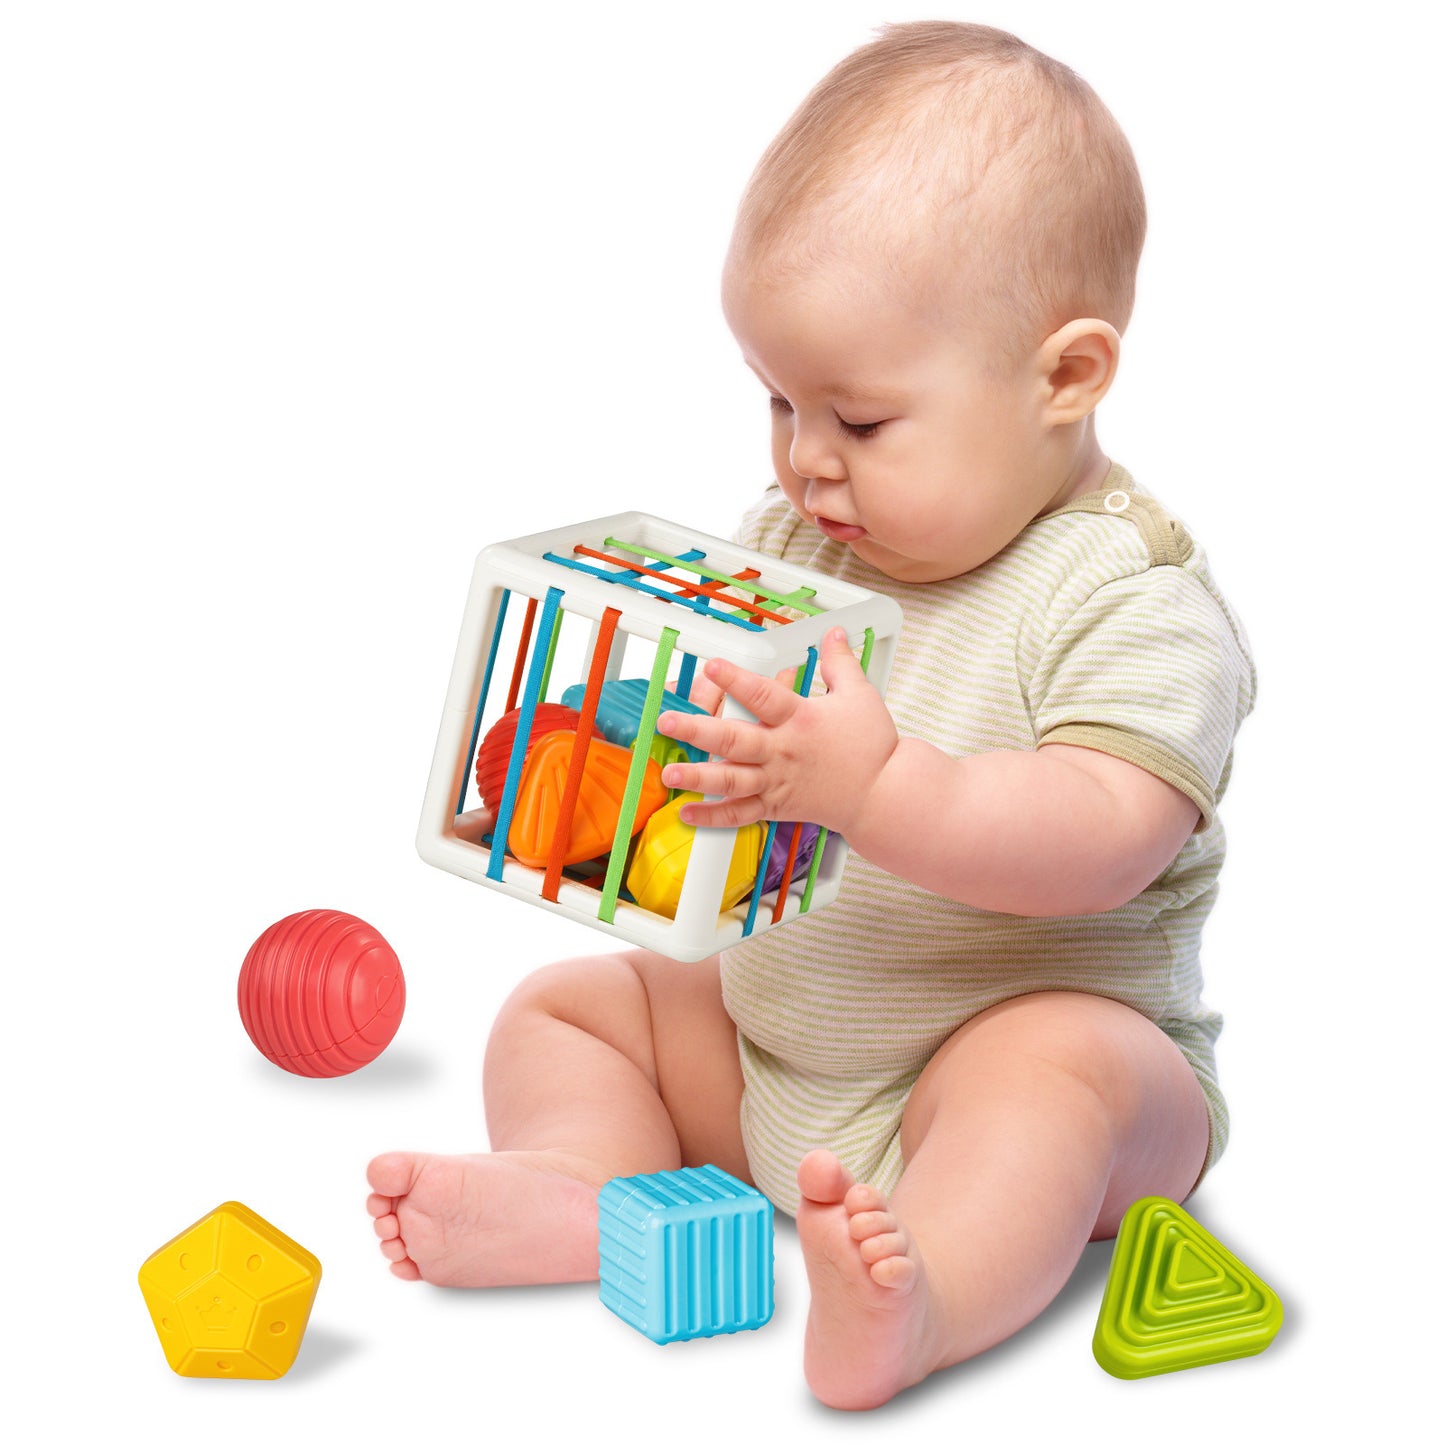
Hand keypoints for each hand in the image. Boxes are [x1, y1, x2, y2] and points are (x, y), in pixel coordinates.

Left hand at [655, 628, 897, 834]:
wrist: (882, 796)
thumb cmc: (873, 748)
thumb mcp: (860, 695)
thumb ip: (840, 662)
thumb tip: (834, 632)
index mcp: (801, 720)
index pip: (764, 696)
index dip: (737, 679)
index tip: (712, 665)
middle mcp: (784, 752)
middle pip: (735, 740)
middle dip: (697, 730)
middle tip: (667, 722)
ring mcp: (777, 782)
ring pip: (731, 780)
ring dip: (698, 777)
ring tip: (670, 772)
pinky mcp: (776, 806)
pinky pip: (740, 814)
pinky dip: (713, 816)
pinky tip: (686, 812)